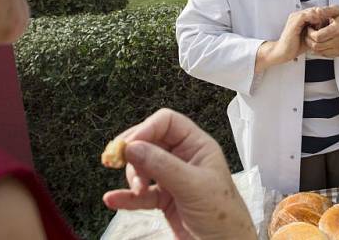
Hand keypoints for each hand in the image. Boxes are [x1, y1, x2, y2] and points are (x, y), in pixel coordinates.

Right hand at [103, 109, 255, 239]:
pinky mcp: (165, 200)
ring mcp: (174, 179)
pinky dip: (126, 196)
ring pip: (143, 166)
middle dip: (133, 151)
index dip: (146, 129)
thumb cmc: (224, 216)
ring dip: (133, 176)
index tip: (129, 144)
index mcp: (198, 147)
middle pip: (151, 142)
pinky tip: (114, 199)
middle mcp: (185, 159)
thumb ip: (162, 165)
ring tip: (136, 189)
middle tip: (117, 160)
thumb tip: (134, 146)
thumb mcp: (193, 186)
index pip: (167, 123)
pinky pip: (140, 193)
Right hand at [257, 8, 326, 69]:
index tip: (332, 22)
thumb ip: (318, 31)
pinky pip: (304, 16)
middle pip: (315, 9)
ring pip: (311, 11)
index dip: (325, 15)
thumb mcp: (311, 37)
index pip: (316, 11)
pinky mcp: (293, 22)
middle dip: (324, 14)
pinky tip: (318, 25)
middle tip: (331, 22)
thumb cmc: (296, 46)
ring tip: (326, 24)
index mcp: (301, 18)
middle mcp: (297, 16)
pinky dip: (313, 19)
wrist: (283, 52)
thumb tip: (331, 30)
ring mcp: (294, 18)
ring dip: (320, 16)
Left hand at [304, 5, 338, 57]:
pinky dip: (318, 49)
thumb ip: (326, 10)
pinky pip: (324, 54)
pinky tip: (319, 42)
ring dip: (312, 45)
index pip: (317, 37)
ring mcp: (338, 49)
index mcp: (336, 30)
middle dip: (308, 39)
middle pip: (316, 46)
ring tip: (314, 37)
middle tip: (309, 33)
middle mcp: (338, 42)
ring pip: (318, 52)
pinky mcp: (338, 53)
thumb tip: (316, 11)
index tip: (309, 27)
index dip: (309, 33)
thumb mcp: (337, 10)